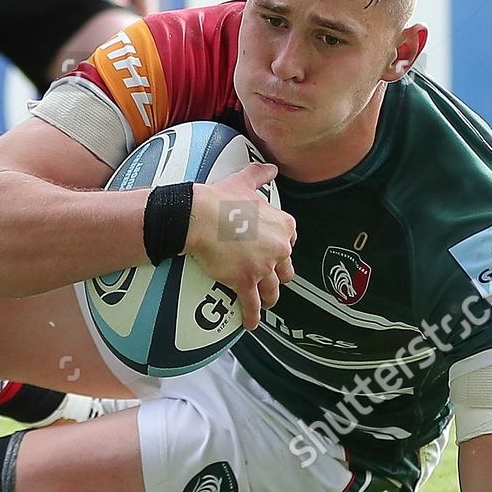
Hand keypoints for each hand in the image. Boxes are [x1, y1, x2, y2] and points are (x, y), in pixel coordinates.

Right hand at [184, 163, 295, 330]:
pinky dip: (252, 316)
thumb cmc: (221, 199)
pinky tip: (250, 323)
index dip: (283, 247)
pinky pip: (252, 305)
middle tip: (271, 277)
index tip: (277, 252)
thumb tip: (272, 167)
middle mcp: (279, 247)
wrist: (200, 216)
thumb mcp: (245, 181)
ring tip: (265, 301)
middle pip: (286, 268)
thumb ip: (261, 175)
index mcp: (282, 225)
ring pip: (273, 289)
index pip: (291, 240)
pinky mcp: (246, 282)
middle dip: (280, 274)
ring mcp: (264, 267)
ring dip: (270, 296)